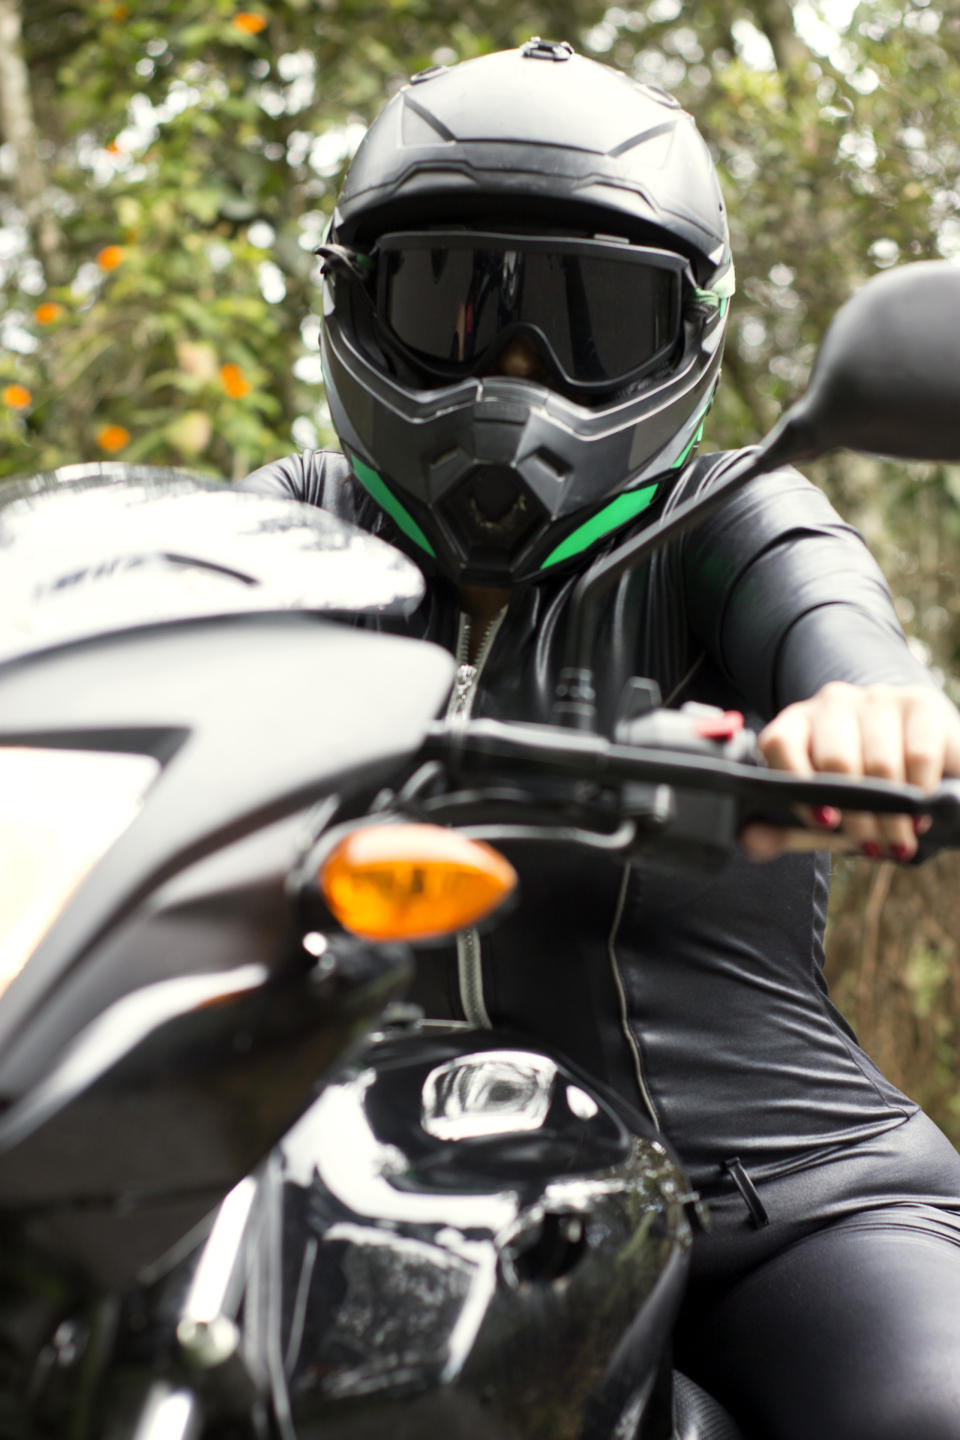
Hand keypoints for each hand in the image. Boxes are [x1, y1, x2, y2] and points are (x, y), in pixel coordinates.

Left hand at [740, 681, 959, 862]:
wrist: (910, 753)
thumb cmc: (854, 788)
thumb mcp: (817, 812)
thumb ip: (780, 829)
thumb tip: (751, 840)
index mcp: (795, 723)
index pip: (779, 744)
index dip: (798, 786)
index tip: (825, 822)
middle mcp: (832, 703)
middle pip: (835, 759)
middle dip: (856, 816)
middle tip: (871, 845)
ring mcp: (877, 699)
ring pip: (881, 762)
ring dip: (892, 814)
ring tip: (899, 838)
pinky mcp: (921, 704)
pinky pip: (920, 755)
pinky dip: (923, 792)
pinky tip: (923, 811)